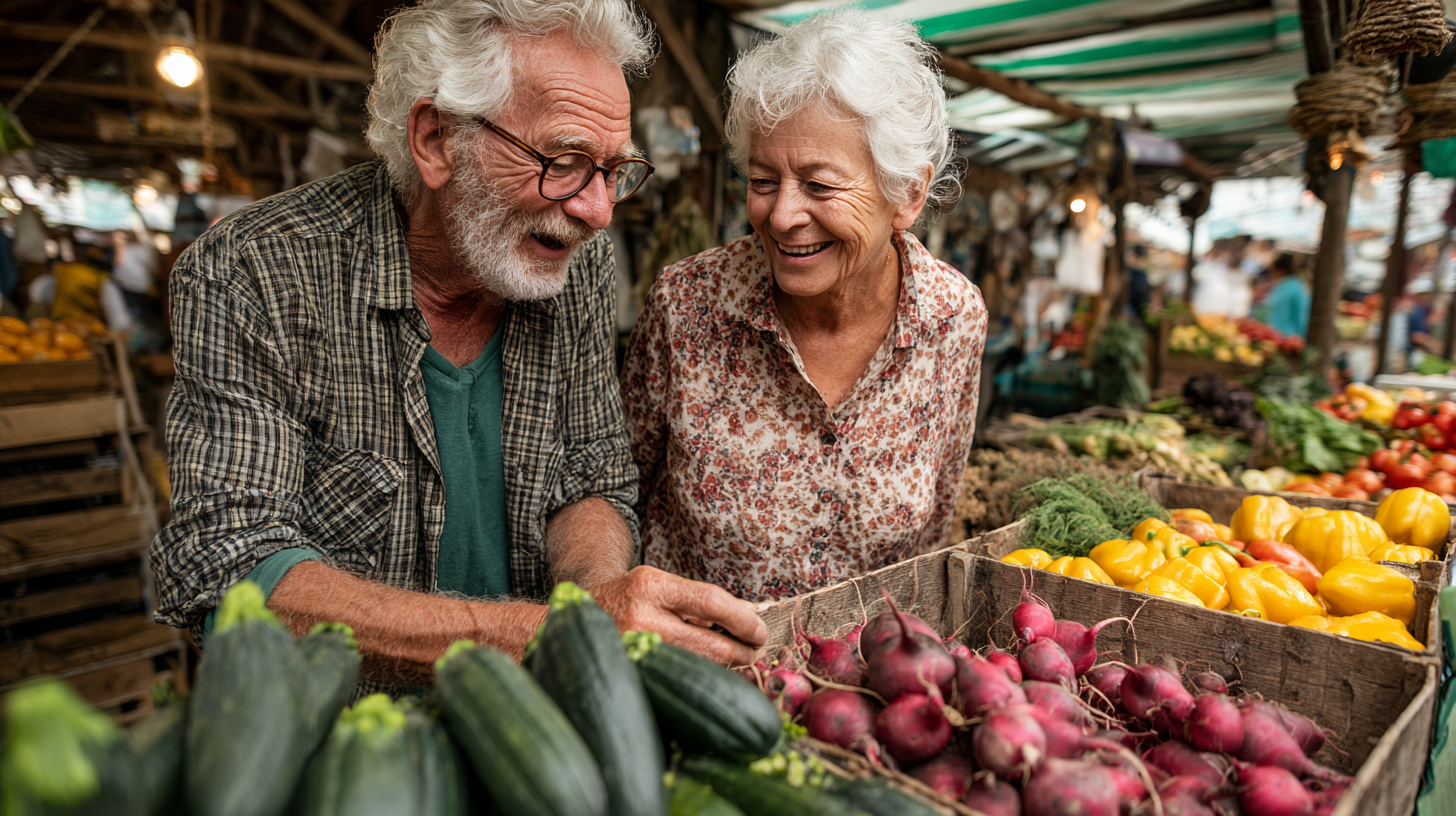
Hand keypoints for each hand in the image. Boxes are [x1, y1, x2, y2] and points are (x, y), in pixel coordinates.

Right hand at [590, 566, 765, 666]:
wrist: (579, 617)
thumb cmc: (629, 598)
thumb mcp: (660, 585)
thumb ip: (701, 600)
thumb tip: (749, 615)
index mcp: (650, 586)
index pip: (710, 602)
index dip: (741, 619)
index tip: (759, 630)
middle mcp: (640, 618)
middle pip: (708, 642)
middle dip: (740, 650)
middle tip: (755, 651)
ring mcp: (634, 650)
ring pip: (697, 666)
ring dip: (724, 666)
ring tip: (737, 659)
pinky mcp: (632, 674)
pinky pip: (678, 680)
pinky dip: (701, 677)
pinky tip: (711, 672)